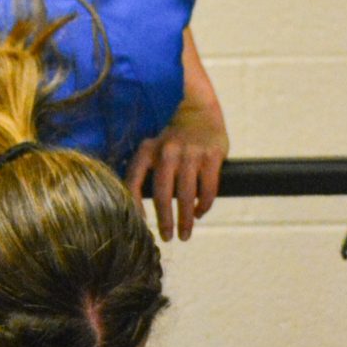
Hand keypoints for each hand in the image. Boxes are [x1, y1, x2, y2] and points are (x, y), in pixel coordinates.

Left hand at [125, 98, 228, 241]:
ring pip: (186, 195)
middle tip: (167, 238)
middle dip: (165, 221)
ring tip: (184, 235)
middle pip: (163, 195)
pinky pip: (207, 188)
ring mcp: (190, 153)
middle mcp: (167, 152)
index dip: (135, 207)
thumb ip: (145, 173)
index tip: (140, 226)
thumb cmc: (170, 139)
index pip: (134, 183)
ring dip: (185, 219)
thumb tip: (135, 208)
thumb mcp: (151, 149)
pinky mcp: (212, 155)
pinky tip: (199, 213)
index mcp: (147, 151)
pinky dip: (203, 205)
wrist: (197, 109)